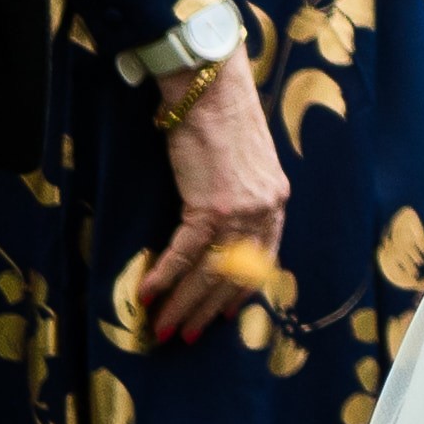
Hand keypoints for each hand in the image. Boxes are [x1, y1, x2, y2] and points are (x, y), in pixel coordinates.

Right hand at [132, 52, 290, 346]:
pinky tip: (146, 293)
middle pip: (236, 275)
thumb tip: (221, 224)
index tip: (223, 315)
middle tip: (185, 336)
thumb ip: (242, 196)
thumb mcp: (246, 163)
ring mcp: (240, 210)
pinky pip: (185, 252)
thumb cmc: (222, 117)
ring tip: (162, 328)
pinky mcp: (211, 205)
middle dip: (206, 310)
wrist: (211, 88)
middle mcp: (265, 210)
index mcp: (277, 200)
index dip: (241, 291)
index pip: (263, 259)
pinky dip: (164, 275)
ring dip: (182, 304)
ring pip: (209, 272)